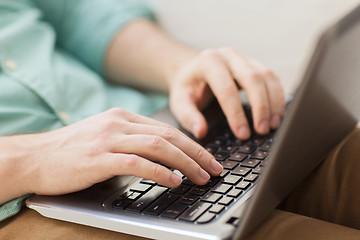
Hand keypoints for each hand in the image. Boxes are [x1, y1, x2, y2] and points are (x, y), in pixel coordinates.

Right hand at [22, 108, 222, 195]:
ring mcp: (109, 139)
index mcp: (122, 116)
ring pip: (159, 147)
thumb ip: (131, 139)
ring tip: (201, 177)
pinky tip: (174, 181)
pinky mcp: (99, 158)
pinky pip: (138, 163)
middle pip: (169, 135)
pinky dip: (160, 172)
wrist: (34, 156)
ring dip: (185, 163)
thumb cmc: (71, 150)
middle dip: (197, 153)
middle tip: (214, 168)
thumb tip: (162, 153)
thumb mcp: (104, 136)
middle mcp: (119, 123)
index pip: (167, 128)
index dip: (192, 144)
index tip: (208, 157)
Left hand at [169, 47, 284, 139]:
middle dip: (260, 106)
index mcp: (208, 62)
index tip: (242, 134)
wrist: (192, 71)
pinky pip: (272, 78)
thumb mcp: (179, 102)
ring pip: (266, 76)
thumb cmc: (188, 88)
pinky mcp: (255, 64)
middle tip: (262, 131)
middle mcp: (228, 55)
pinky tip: (277, 114)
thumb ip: (188, 116)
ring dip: (273, 102)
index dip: (236, 113)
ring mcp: (244, 58)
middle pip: (252, 78)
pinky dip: (278, 97)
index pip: (226, 88)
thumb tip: (201, 132)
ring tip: (273, 125)